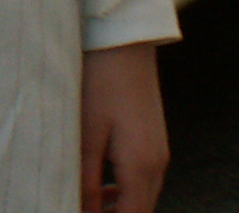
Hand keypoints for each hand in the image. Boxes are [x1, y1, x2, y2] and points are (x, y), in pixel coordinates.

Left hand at [81, 43, 169, 212]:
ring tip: (87, 204)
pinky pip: (143, 178)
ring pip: (143, 196)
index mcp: (141, 165)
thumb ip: (87, 180)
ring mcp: (159, 150)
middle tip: (79, 208)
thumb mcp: (87, 134)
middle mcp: (157, 163)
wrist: (124, 42)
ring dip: (119, 207)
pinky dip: (125, 190)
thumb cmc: (101, 82)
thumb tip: (83, 210)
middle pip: (140, 210)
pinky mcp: (153, 139)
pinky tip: (101, 185)